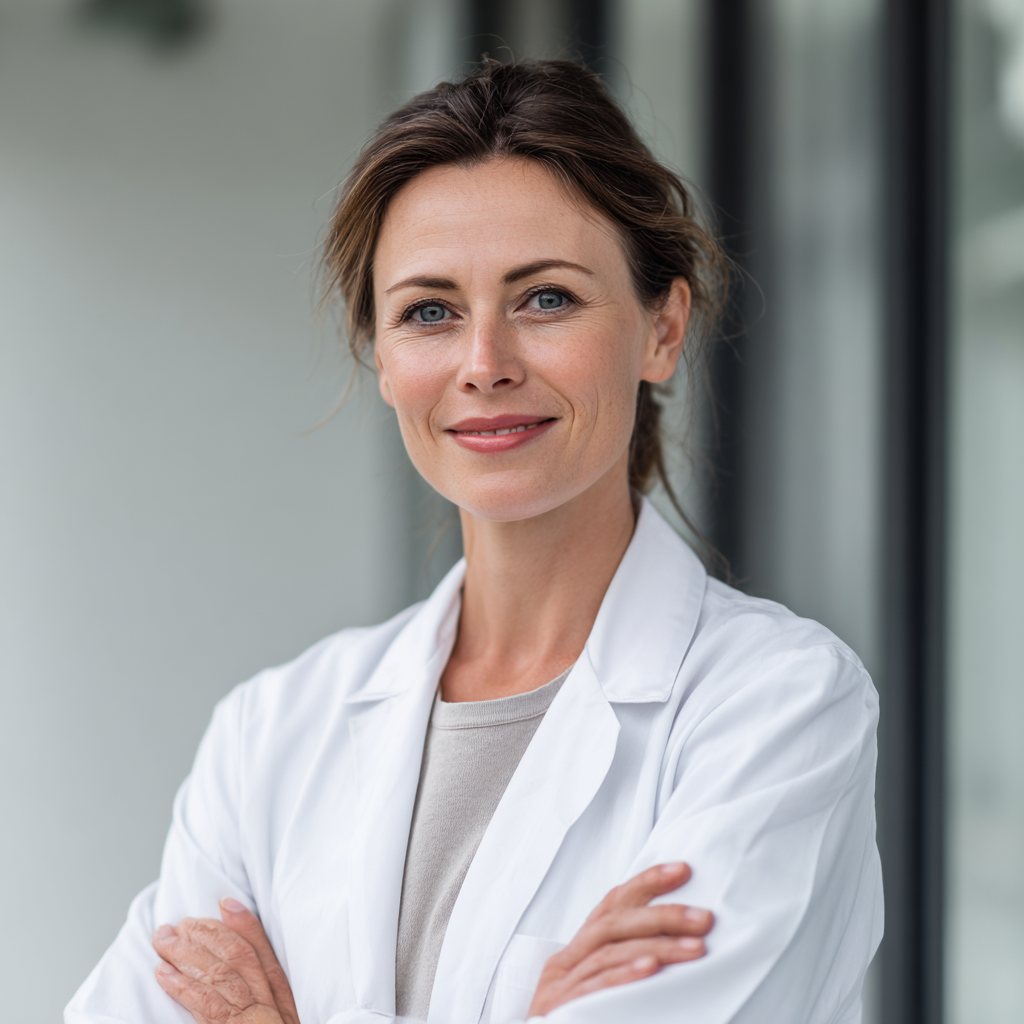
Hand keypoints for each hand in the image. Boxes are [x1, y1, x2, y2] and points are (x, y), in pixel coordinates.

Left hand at [152, 898, 299, 1023]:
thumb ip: (265, 1006)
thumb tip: (235, 980)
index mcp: (286, 1008)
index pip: (266, 957)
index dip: (246, 926)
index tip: (225, 903)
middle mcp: (273, 1012)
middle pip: (241, 960)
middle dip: (208, 934)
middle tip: (178, 923)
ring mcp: (256, 1023)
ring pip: (222, 975)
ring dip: (188, 953)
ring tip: (164, 940)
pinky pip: (208, 1005)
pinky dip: (183, 985)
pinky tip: (163, 974)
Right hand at [528, 862, 712, 1016]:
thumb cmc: (576, 1023)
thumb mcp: (598, 991)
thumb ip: (624, 966)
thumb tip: (678, 946)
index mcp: (577, 952)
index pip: (612, 904)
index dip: (646, 883)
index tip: (682, 870)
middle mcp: (566, 961)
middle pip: (614, 923)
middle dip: (662, 915)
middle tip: (703, 918)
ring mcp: (560, 985)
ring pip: (610, 951)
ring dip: (657, 946)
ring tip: (695, 948)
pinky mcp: (560, 1008)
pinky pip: (595, 986)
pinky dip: (624, 974)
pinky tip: (652, 969)